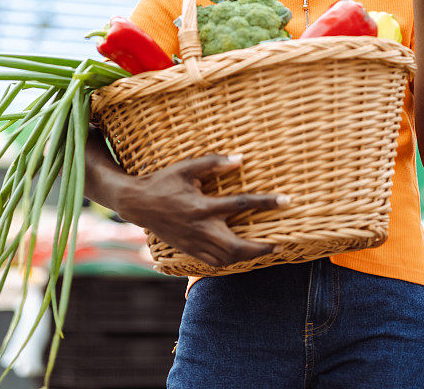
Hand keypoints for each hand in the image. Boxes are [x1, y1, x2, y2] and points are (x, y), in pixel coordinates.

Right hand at [116, 153, 289, 267]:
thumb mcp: (187, 167)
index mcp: (202, 207)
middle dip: (261, 248)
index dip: (266, 203)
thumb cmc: (163, 181)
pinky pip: (213, 263)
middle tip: (280, 244)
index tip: (286, 201)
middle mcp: (200, 229)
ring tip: (264, 250)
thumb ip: (214, 164)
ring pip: (226, 259)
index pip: (242, 205)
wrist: (137, 203)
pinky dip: (230, 261)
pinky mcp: (188, 250)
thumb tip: (240, 159)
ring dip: (248, 257)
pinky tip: (239, 256)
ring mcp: (194, 243)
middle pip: (237, 247)